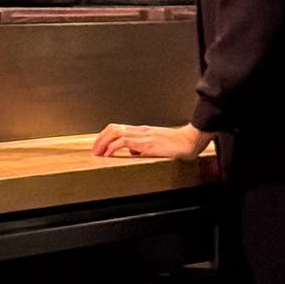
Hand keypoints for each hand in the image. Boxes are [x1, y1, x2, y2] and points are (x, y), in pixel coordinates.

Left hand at [91, 122, 209, 160]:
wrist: (190, 141)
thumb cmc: (177, 144)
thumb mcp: (157, 146)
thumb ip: (144, 147)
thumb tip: (132, 153)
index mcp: (142, 131)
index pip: (118, 128)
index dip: (105, 136)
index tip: (99, 146)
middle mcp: (140, 130)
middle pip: (113, 128)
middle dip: (100, 139)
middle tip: (94, 151)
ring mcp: (143, 135)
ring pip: (115, 133)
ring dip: (103, 143)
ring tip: (98, 153)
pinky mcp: (146, 143)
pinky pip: (124, 142)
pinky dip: (113, 147)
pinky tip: (109, 155)